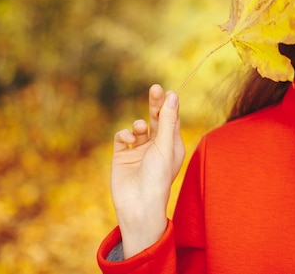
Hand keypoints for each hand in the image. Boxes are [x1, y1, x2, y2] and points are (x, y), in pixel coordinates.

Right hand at [110, 84, 184, 257]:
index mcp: (172, 145)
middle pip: (156, 119)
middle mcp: (157, 147)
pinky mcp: (122, 156)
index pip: (172, 119)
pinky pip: (122, 137)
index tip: (167, 91)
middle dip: (155, 105)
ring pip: (139, 128)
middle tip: (155, 88)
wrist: (138, 205)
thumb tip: (173, 96)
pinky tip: (128, 138)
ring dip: (140, 125)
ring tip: (140, 129)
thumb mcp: (165, 146)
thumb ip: (167, 120)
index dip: (169, 105)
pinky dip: (124, 133)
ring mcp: (139, 151)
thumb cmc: (158, 177)